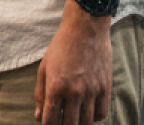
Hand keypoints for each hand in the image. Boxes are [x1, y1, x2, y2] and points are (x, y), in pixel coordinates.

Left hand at [35, 2, 111, 124]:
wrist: (85, 28)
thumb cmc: (61, 45)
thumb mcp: (44, 66)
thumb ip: (40, 93)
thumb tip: (38, 116)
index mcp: (56, 86)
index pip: (50, 120)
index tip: (47, 124)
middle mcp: (74, 91)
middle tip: (61, 122)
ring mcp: (92, 91)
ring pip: (86, 123)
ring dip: (79, 124)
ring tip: (73, 118)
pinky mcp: (105, 88)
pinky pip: (101, 114)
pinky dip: (93, 117)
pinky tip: (87, 112)